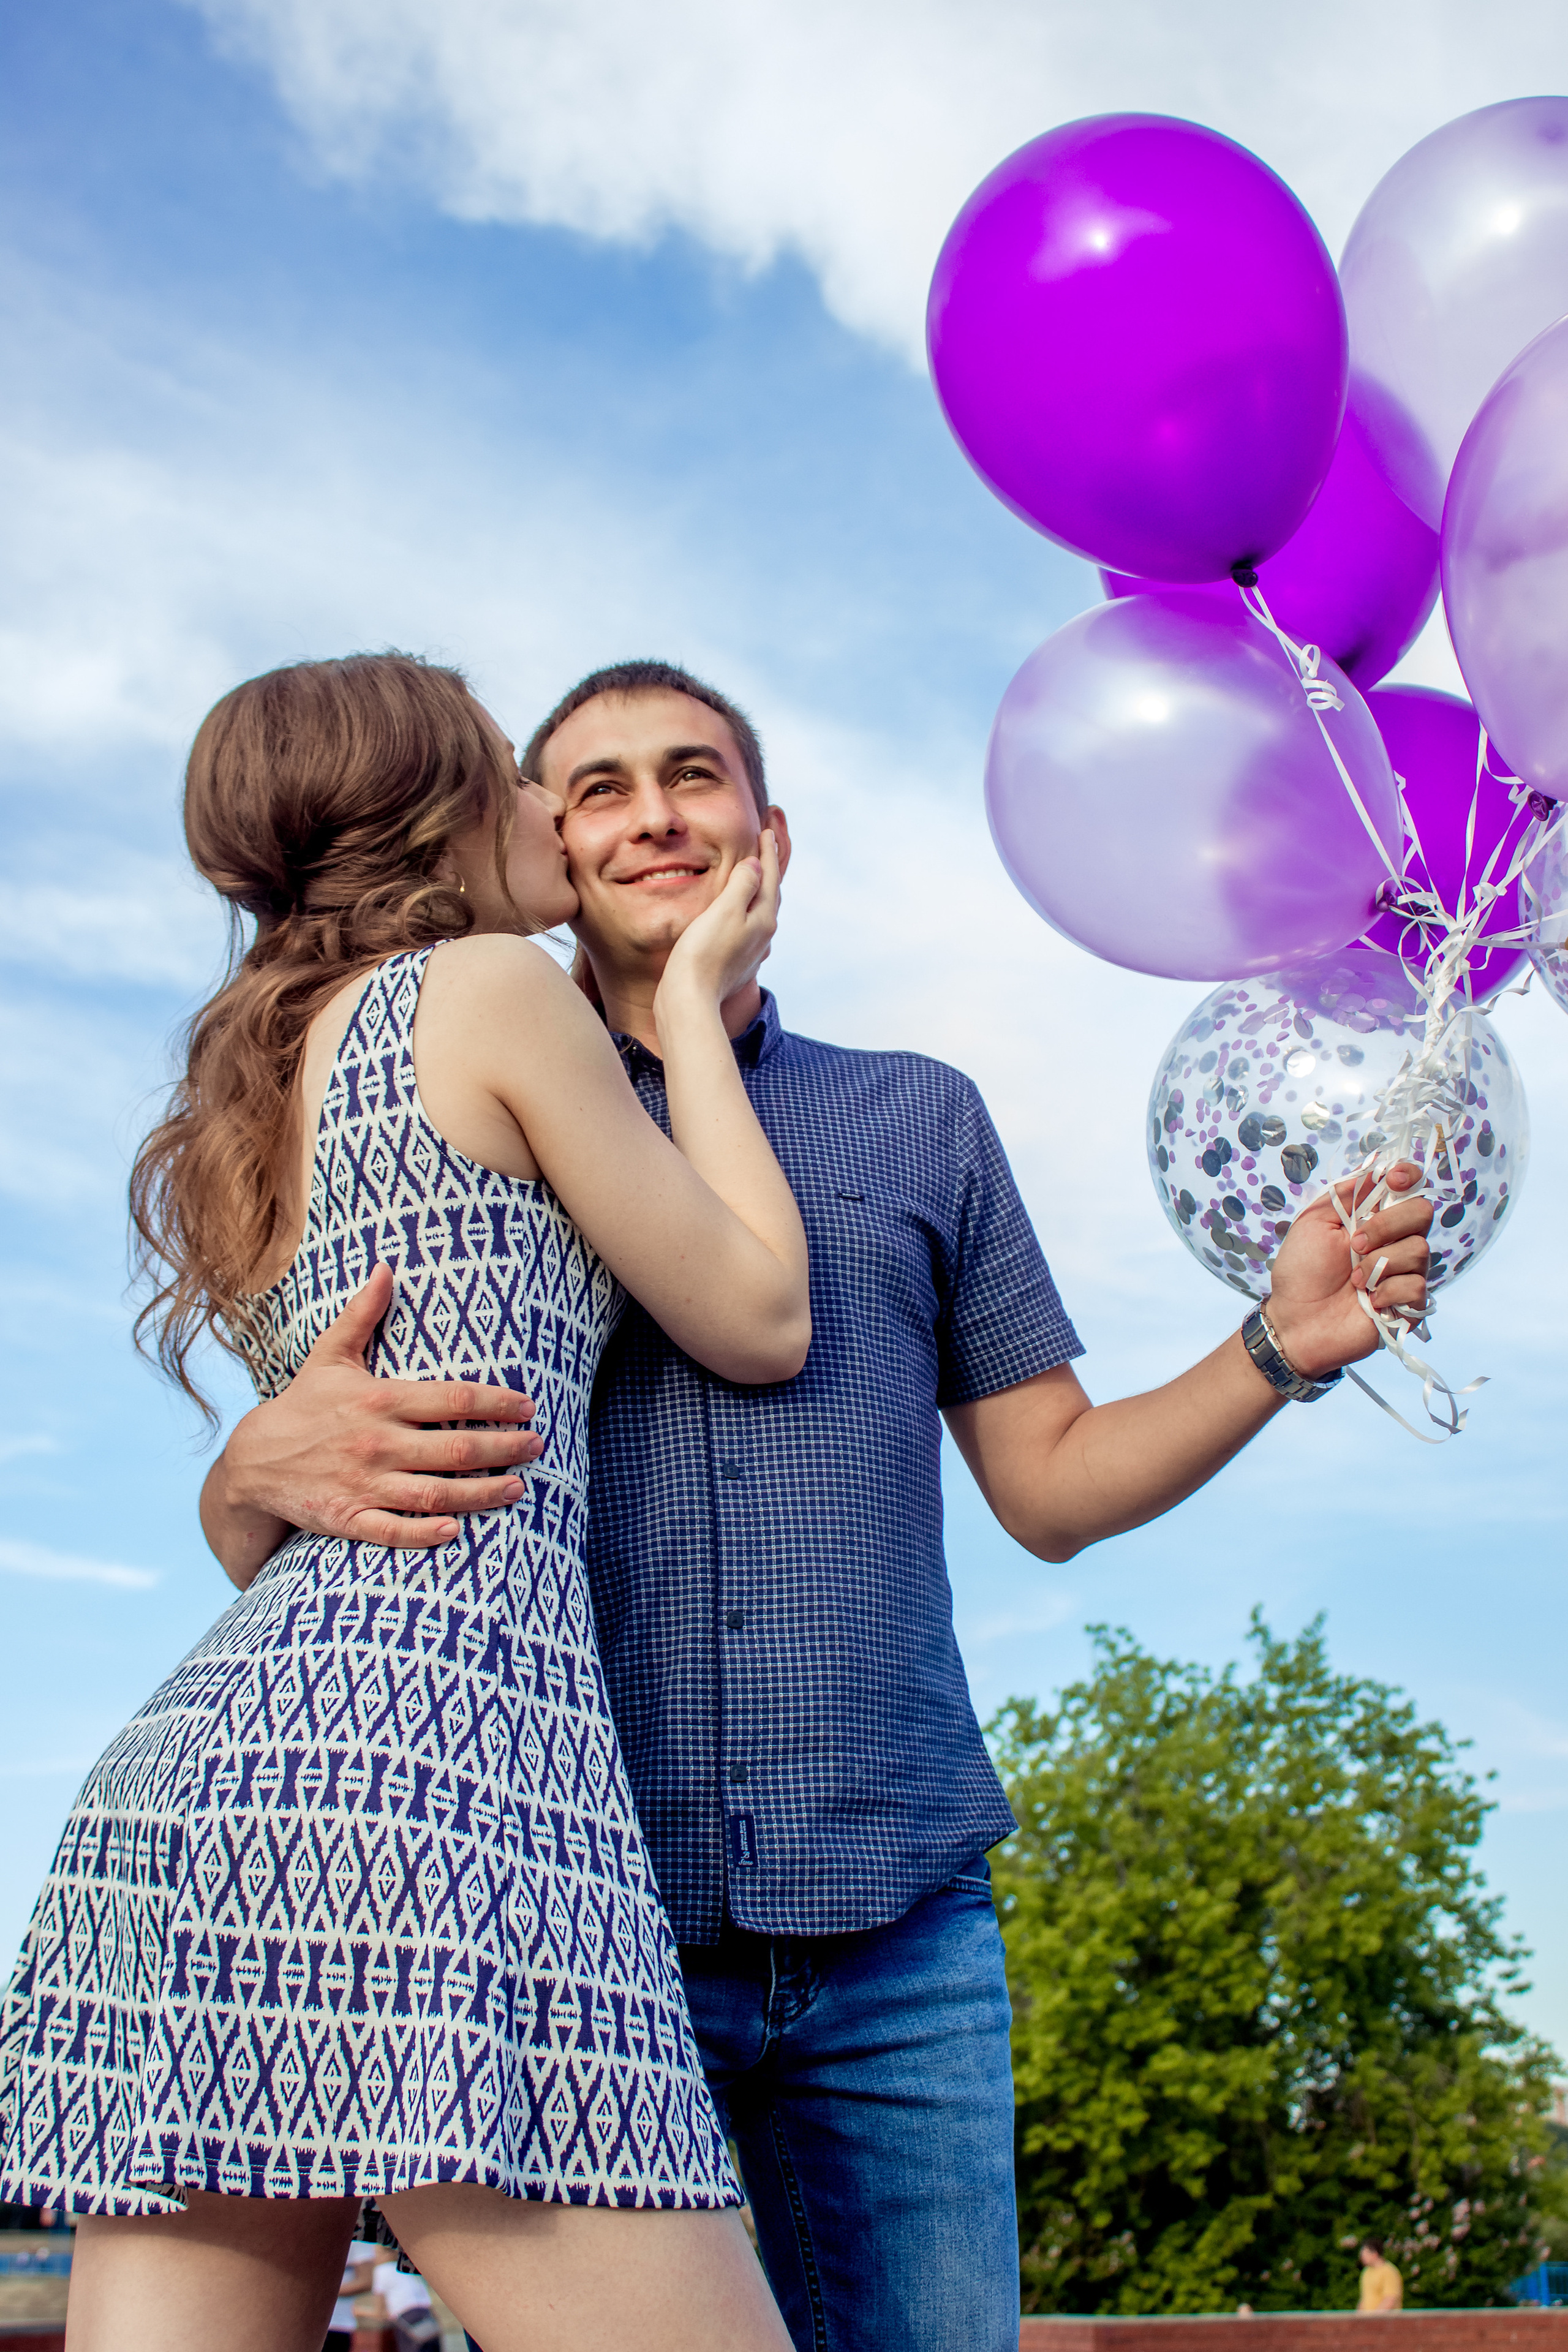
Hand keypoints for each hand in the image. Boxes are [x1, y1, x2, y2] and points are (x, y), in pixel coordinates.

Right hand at [218, 1264, 543, 1549]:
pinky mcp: (348, 1518)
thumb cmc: (304, 1404)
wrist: (253, 1460)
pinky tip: (456, 1531)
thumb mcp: (330, 1355)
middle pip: (455, 1447)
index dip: (496, 1402)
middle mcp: (377, 1442)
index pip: (452, 1397)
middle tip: (538, 1446)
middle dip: (503, 1447)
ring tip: (518, 1488)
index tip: (528, 1405)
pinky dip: (425, 1534)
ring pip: (435, 1492)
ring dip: (482, 1493)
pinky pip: (392, 1531)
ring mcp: (364, 1483)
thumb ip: (362, 1314)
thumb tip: (385, 1267)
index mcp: (380, 1399)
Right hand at [654, 830, 779, 1013]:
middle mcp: (762, 936)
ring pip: (759, 911)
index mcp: (763, 919)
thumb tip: (756, 865)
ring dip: (758, 889)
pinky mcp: (734, 963)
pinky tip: (738, 913)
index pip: (769, 876)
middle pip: (769, 893)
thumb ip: (743, 885)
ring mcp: (749, 951)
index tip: (768, 829)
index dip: (768, 852)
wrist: (689, 999)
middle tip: (767, 842)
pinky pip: (746, 926)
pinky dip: (744, 909)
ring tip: (755, 873)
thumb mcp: (725, 910)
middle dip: (768, 867)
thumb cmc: (703, 953)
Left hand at [1264, 1163, 1432, 1380]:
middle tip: (1354, 1244)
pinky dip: (1389, 1291)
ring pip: (1420, 1250)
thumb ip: (1346, 1193)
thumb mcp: (1314, 1221)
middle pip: (1422, 1212)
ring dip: (1380, 1263)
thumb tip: (1377, 1168)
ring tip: (1353, 1280)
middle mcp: (1395, 1240)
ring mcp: (1404, 1271)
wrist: (1294, 1320)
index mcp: (1374, 1216)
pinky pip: (1417, 1286)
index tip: (1393, 1179)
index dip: (1409, 1176)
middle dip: (1387, 1225)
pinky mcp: (1408, 1303)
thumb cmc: (1300, 1271)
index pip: (1410, 1186)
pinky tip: (1369, 1300)